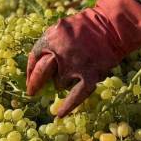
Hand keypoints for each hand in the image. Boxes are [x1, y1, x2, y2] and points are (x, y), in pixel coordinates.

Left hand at [26, 0, 140, 116]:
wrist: (112, 26)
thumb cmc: (86, 26)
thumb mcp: (61, 28)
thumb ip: (49, 42)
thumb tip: (36, 64)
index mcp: (52, 37)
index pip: (34, 55)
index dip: (30, 69)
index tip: (29, 78)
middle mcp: (60, 52)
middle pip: (41, 72)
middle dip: (35, 83)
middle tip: (31, 92)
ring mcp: (75, 65)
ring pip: (59, 83)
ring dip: (63, 81)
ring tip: (74, 71)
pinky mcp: (90, 75)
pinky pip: (76, 96)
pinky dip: (67, 106)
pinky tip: (59, 114)